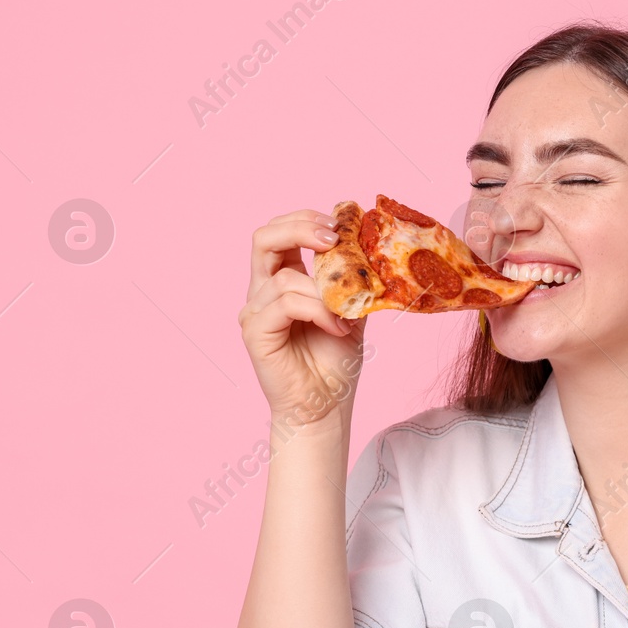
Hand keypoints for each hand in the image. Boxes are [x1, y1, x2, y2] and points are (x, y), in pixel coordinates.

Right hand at [238, 209, 363, 429]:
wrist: (326, 407)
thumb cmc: (335, 363)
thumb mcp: (352, 312)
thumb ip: (353, 282)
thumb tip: (372, 248)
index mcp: (283, 281)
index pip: (281, 233)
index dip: (306, 220)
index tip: (340, 224)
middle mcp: (263, 291)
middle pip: (263, 237)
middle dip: (299, 227)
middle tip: (333, 237)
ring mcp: (255, 311)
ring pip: (283, 276)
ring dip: (323, 291)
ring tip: (346, 316)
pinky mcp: (255, 332)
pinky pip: (285, 304)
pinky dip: (317, 310)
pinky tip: (336, 328)